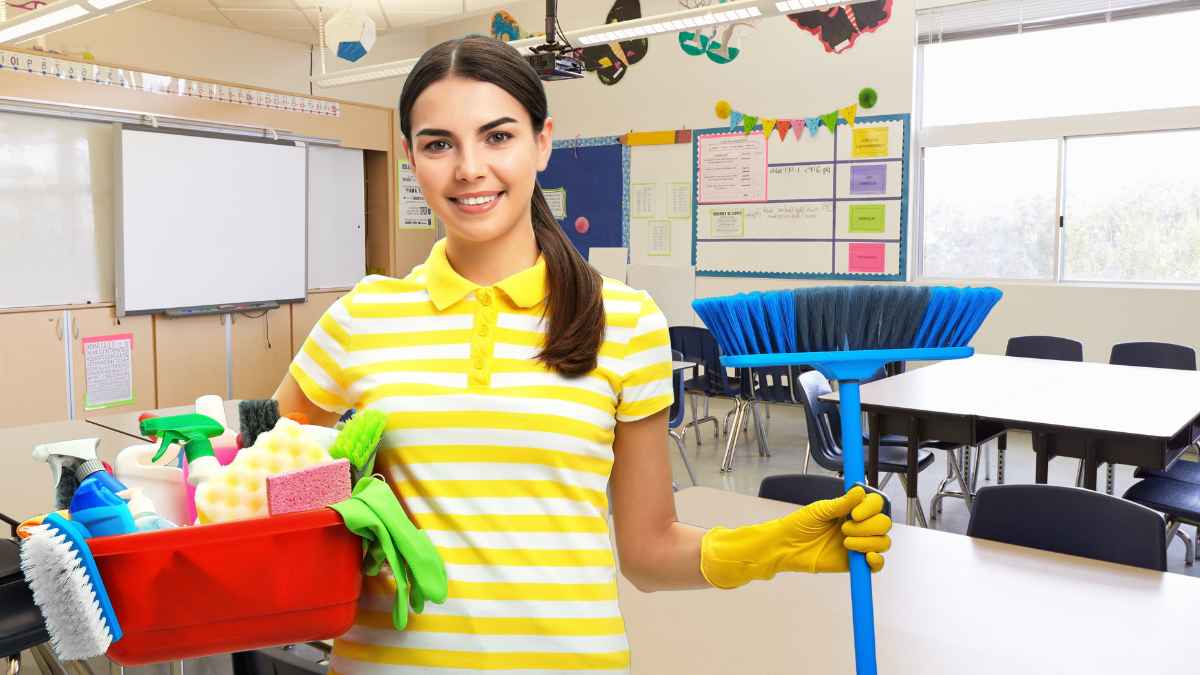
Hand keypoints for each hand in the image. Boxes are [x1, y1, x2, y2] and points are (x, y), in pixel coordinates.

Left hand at [700, 486, 891, 588]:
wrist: (786, 546)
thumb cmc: (799, 525)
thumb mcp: (820, 510)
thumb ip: (842, 504)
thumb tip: (860, 491)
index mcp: (851, 509)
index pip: (875, 505)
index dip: (871, 508)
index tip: (854, 513)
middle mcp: (858, 526)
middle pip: (883, 523)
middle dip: (868, 526)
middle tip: (845, 529)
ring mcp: (858, 544)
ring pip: (882, 542)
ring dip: (868, 541)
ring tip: (845, 542)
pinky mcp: (855, 563)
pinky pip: (876, 565)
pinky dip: (877, 561)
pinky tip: (866, 557)